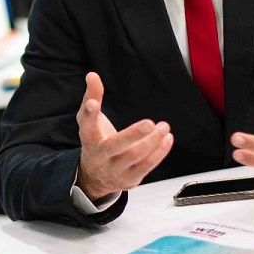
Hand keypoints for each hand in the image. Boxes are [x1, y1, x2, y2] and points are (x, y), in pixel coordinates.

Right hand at [76, 72, 172, 200]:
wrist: (95, 177)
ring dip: (152, 142)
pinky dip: (159, 152)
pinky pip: (146, 166)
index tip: (92, 103)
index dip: (89, 114)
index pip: (87, 125)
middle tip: (149, 123)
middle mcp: (101, 155)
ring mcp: (115, 168)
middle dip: (132, 135)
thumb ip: (91, 96)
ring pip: (134, 156)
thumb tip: (92, 75)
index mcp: (89, 138)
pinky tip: (167, 138)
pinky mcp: (130, 178)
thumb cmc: (95, 141)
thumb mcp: (89, 121)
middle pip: (115, 146)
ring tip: (164, 126)